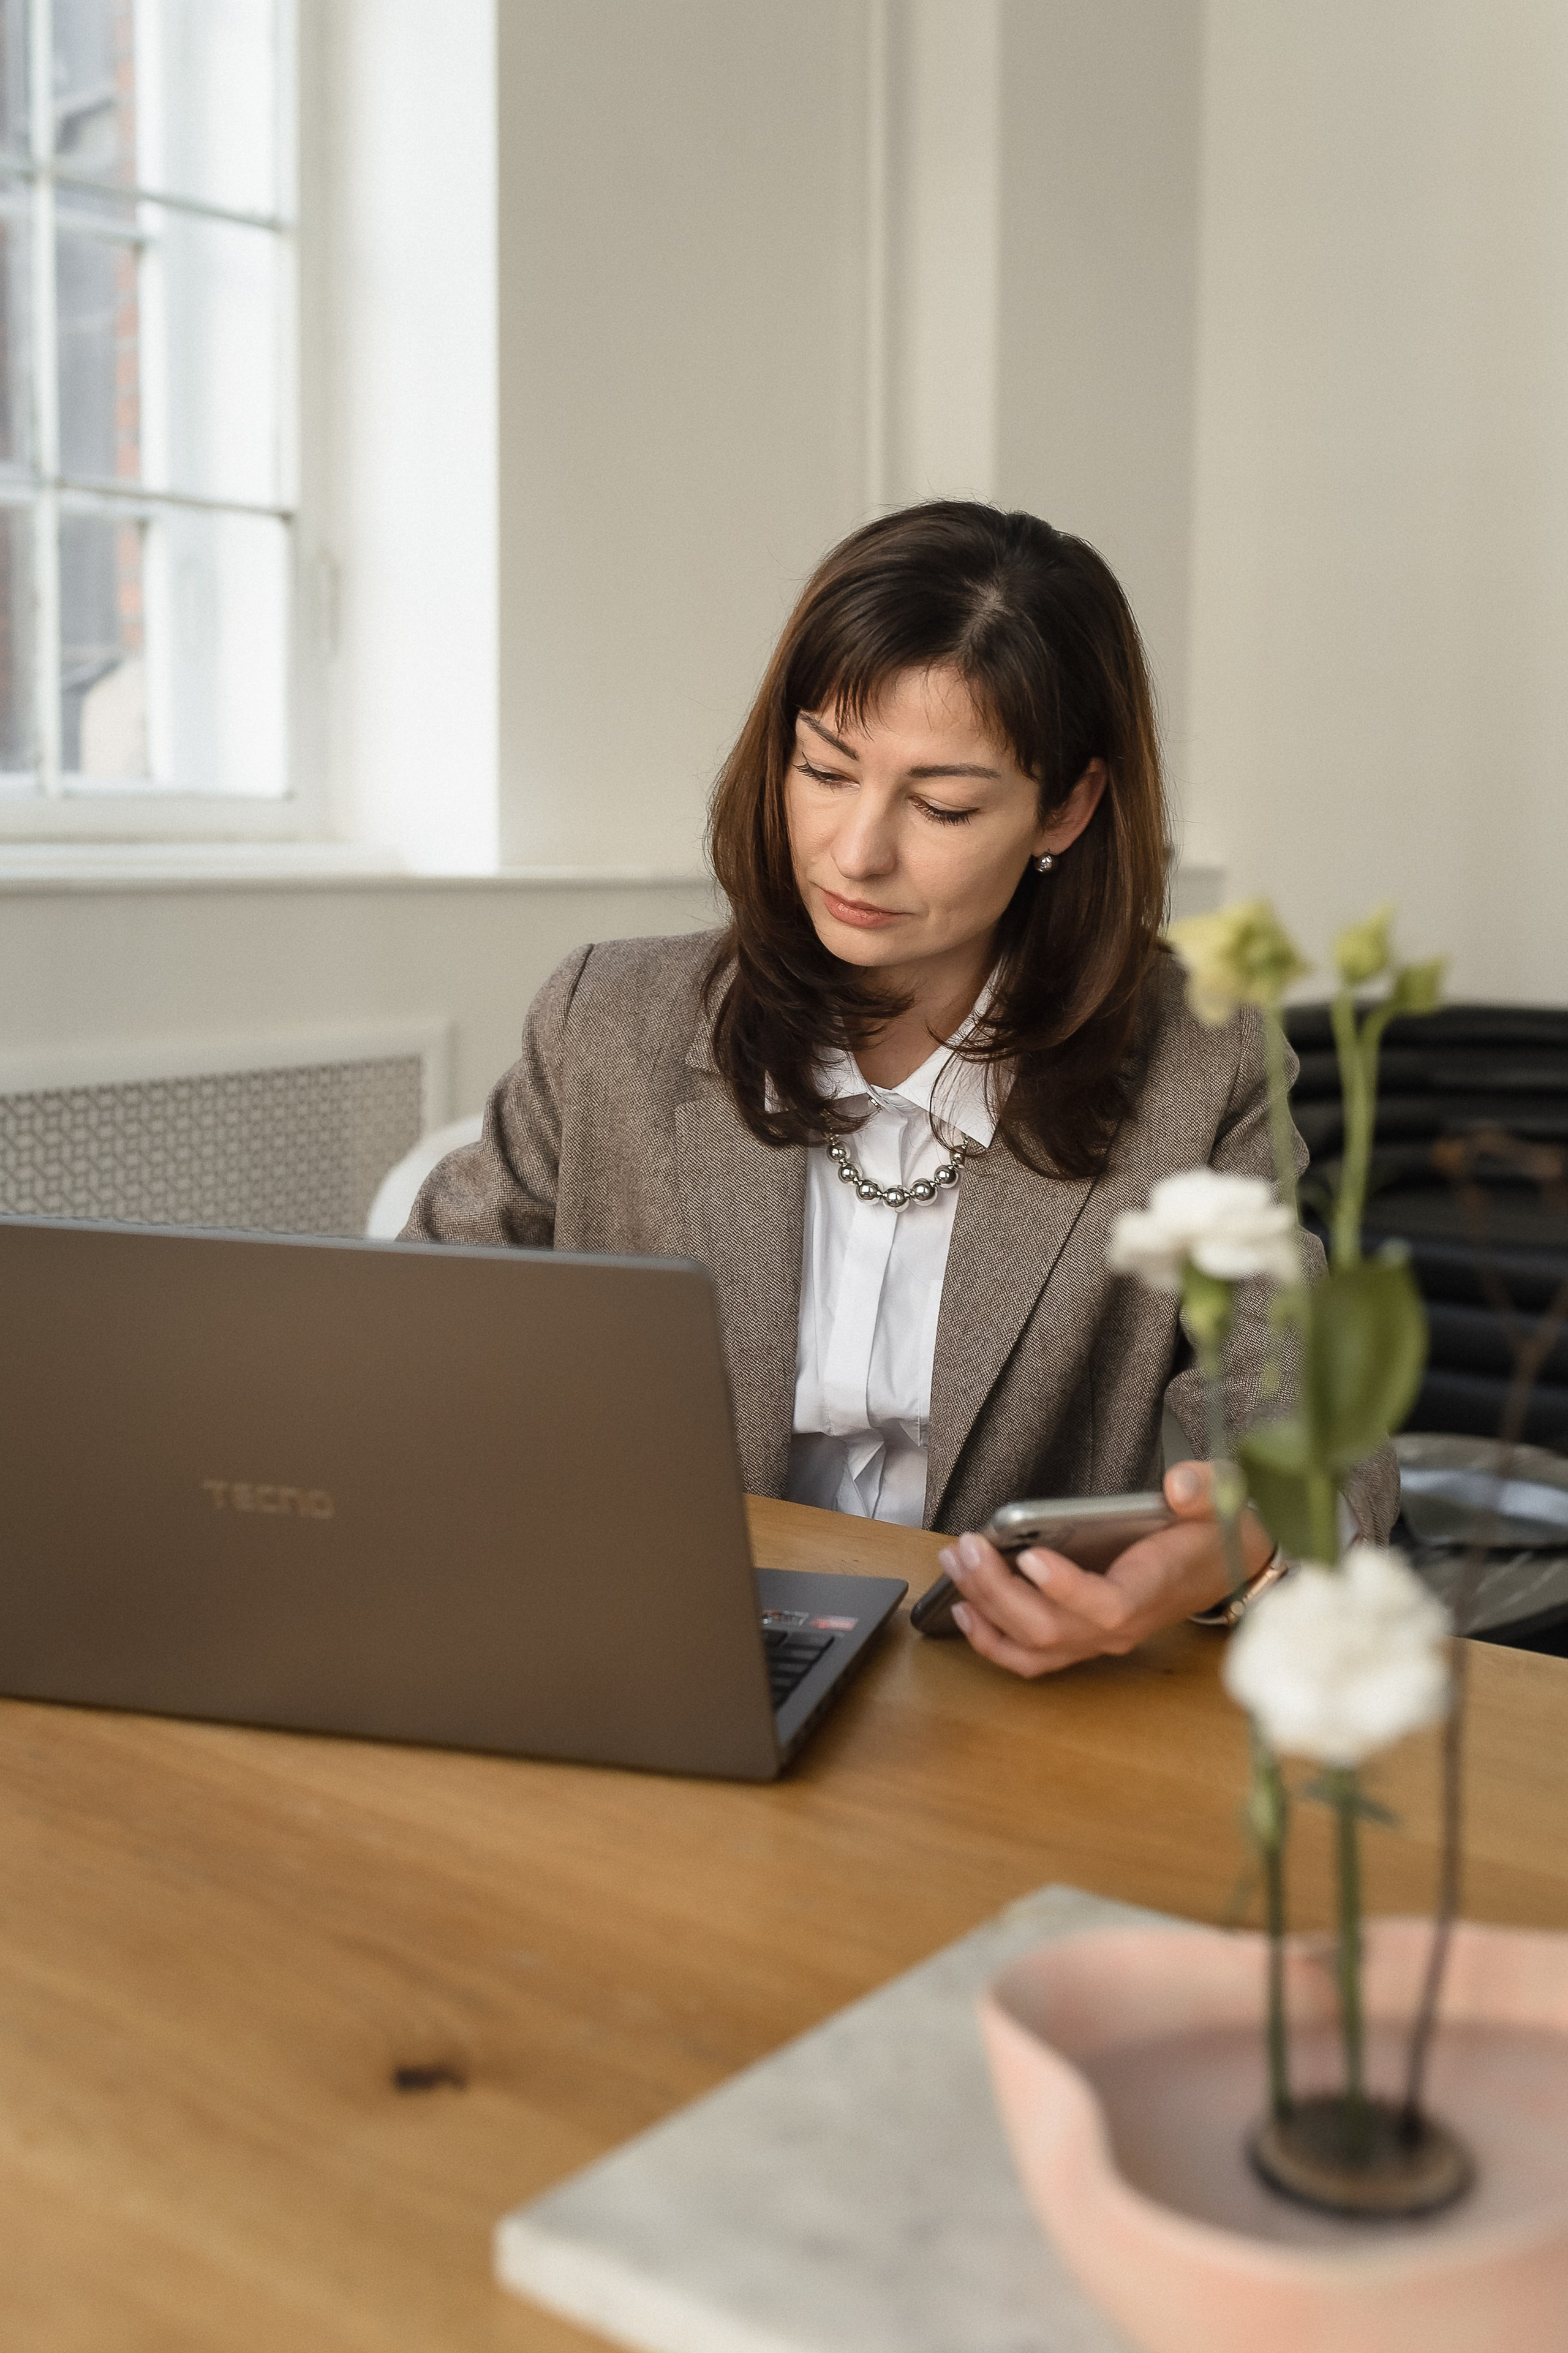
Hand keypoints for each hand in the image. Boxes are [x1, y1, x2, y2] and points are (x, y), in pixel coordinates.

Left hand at [937, 1461, 1274, 1678]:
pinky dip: (993, 1641)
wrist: (1225, 1567)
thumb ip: (1204, 1490)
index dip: (1066, 1589)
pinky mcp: (1082, 1639)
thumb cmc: (1214, 1534)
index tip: (1028, 1555)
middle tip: (967, 1547)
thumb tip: (1178, 1486)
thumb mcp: (1222, 1499)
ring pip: (1033, 1647)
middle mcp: (1120, 1627)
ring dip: (985, 1612)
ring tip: (955, 1566)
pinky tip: (964, 1610)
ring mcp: (1098, 1639)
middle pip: (1051, 1630)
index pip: (1106, 1607)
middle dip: (999, 1592)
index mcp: (1152, 1591)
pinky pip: (1031, 1656)